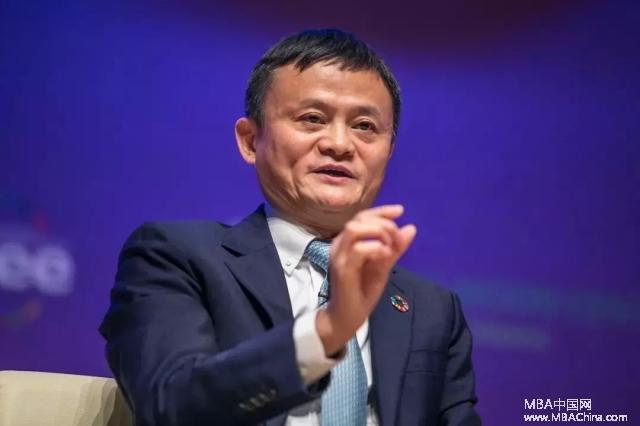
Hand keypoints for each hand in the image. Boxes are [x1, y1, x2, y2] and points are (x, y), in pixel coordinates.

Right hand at [315, 204, 415, 355]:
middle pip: (359, 219)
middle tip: (397, 239)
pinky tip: (384, 257)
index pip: (362, 217)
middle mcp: (339, 245)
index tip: (401, 211)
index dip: (381, 211)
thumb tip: (411, 228)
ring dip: (377, 233)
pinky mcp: (342, 269)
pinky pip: (358, 249)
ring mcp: (339, 257)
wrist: (347, 316)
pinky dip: (375, 248)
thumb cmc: (362, 291)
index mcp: (346, 242)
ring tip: (390, 248)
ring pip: (354, 229)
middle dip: (383, 223)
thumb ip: (395, 247)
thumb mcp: (383, 265)